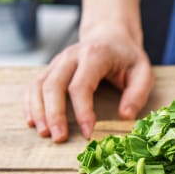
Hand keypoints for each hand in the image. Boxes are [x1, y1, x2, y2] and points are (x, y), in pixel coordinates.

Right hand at [25, 29, 153, 142]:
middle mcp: (71, 56)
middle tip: (59, 138)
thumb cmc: (127, 58)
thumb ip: (137, 94)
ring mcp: (58, 61)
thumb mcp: (143, 72)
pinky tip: (32, 121)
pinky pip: (35, 85)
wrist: (111, 35)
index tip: (89, 132)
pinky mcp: (51, 68)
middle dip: (54, 113)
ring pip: (40, 85)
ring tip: (44, 133)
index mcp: (95, 55)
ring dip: (38, 111)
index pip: (81, 85)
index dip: (83, 111)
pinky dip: (31, 103)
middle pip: (54, 85)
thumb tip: (125, 117)